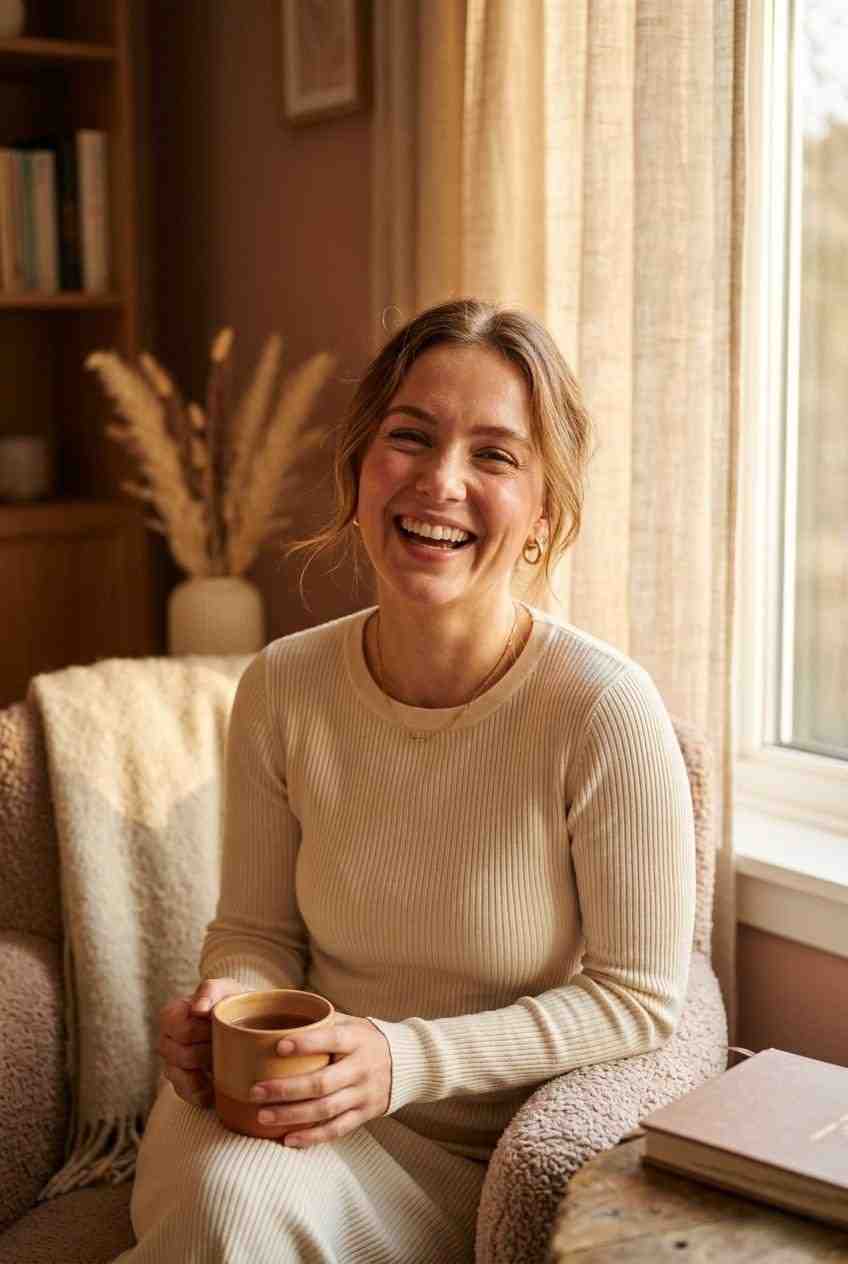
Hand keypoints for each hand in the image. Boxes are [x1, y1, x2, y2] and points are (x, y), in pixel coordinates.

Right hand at [157, 977, 250, 1106]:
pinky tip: (218, 1083)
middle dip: (209, 1050)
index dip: (202, 1030)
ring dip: (208, 1069)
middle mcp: (166, 1042)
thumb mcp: (225, 989)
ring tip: (225, 1059)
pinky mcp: (182, 1086)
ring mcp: (172, 1066)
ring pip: (183, 1076)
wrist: (244, 1023)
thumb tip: (197, 1009)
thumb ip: (210, 991)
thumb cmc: (230, 1002)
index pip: (180, 1029)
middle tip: (229, 1043)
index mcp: (171, 1015)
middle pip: (182, 1055)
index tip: (218, 1025)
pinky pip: (188, 1094)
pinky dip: (205, 1091)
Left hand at [248, 1011, 391, 1147]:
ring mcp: (364, 1094)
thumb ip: (320, 1021)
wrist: (406, 1063)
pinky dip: (311, 1137)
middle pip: (322, 1083)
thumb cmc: (364, 1039)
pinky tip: (287, 1139)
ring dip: (292, 1115)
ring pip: (326, 1109)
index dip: (306, 1044)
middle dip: (286, 1090)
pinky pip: (336, 1129)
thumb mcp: (350, 1023)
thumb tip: (277, 1009)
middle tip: (255, 1091)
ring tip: (262, 1116)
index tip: (278, 1046)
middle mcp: (362, 1068)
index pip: (332, 1040)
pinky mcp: (364, 1115)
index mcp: (357, 1040)